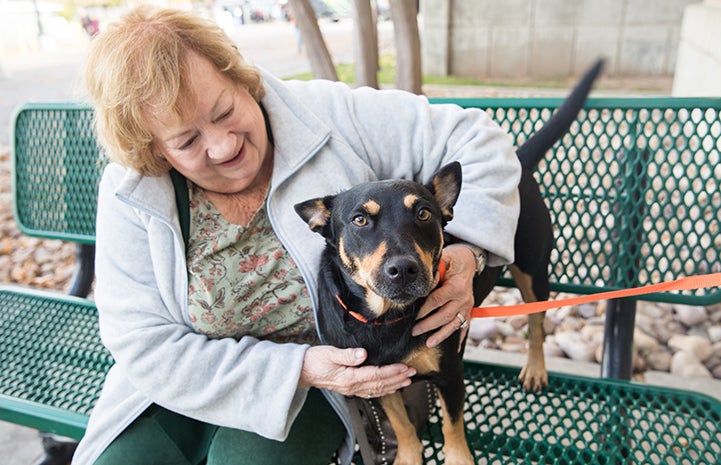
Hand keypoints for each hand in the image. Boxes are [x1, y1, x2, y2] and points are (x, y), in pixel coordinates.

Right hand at [299, 346, 415, 397]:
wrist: (302, 371)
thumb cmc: (314, 360)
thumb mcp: (329, 353)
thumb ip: (346, 354)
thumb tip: (362, 354)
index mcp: (349, 377)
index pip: (376, 375)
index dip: (392, 371)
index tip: (404, 367)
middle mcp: (352, 386)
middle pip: (380, 384)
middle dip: (397, 378)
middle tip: (412, 373)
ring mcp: (351, 389)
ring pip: (377, 390)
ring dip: (393, 385)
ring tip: (407, 380)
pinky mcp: (350, 388)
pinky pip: (370, 392)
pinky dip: (383, 390)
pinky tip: (390, 387)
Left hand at [411, 243, 475, 349]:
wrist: (469, 260)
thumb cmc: (452, 260)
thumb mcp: (443, 260)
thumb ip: (434, 273)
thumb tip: (422, 285)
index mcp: (456, 286)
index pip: (437, 300)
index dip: (424, 309)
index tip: (413, 316)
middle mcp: (464, 298)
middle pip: (444, 315)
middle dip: (428, 325)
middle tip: (414, 331)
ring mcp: (467, 306)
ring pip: (454, 324)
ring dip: (441, 335)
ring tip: (428, 344)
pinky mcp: (469, 311)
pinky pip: (465, 326)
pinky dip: (460, 338)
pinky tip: (456, 349)